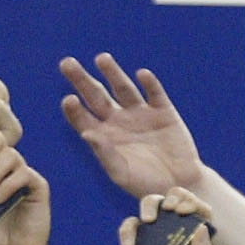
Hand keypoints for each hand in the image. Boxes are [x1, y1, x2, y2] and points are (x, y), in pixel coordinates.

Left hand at [58, 54, 205, 197]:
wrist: (178, 185)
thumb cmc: (144, 184)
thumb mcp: (120, 173)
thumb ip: (104, 153)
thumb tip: (86, 133)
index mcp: (103, 136)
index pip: (82, 118)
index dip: (74, 109)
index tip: (68, 99)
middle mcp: (118, 121)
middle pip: (96, 96)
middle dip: (81, 80)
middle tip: (67, 63)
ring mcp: (140, 114)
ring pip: (123, 89)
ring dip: (112, 73)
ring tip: (101, 59)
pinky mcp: (163, 112)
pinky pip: (155, 94)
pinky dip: (149, 84)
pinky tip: (141, 74)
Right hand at [109, 188, 214, 244]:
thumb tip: (201, 228)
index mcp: (193, 239)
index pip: (200, 211)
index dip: (195, 204)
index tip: (185, 211)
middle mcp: (175, 231)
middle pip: (178, 198)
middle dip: (177, 196)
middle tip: (171, 209)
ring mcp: (153, 232)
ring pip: (153, 201)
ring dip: (151, 204)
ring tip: (149, 220)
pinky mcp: (133, 236)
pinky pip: (129, 223)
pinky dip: (128, 231)